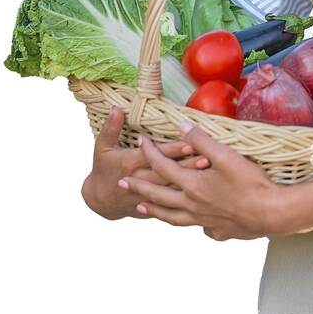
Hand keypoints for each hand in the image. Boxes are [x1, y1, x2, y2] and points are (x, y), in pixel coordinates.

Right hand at [81, 105, 210, 220]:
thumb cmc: (103, 169)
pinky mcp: (155, 206)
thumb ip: (111, 127)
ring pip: (174, 188)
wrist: (100, 201)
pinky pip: (173, 203)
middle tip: (211, 158)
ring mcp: (148, 195)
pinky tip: (206, 191)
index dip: (173, 149)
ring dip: (193, 181)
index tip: (191, 142)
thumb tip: (115, 107)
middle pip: (170, 172)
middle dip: (189, 166)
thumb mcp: (102, 147)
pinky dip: (189, 197)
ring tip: (212, 173)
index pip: (156, 155)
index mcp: (130, 163)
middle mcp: (141, 179)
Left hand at [120, 120, 285, 240]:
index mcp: (192, 185)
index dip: (150, 152)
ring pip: (172, 217)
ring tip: (142, 207)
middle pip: (159, 196)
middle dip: (139, 186)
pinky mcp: (218, 231)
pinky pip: (197, 227)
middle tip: (122, 182)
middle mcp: (192, 206)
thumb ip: (201, 140)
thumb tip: (180, 125)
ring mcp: (204, 221)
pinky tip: (192, 221)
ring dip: (155, 210)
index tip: (140, 142)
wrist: (271, 213)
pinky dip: (188, 223)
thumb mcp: (226, 155)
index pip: (163, 166)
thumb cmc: (251, 183)